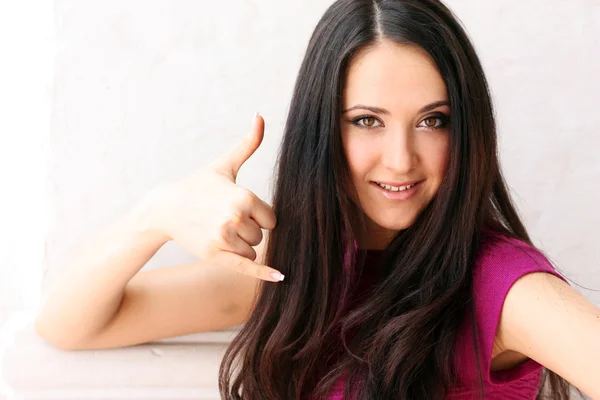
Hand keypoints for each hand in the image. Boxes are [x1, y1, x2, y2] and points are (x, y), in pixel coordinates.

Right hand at [142, 113, 282, 281]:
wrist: (166, 208)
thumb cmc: (199, 186)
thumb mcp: (224, 165)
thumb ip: (248, 144)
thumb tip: (261, 115)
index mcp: (244, 197)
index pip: (271, 218)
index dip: (259, 216)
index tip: (240, 210)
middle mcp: (236, 218)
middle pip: (262, 235)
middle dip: (249, 230)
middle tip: (224, 219)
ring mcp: (225, 239)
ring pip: (253, 250)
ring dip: (242, 245)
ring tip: (220, 231)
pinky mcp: (216, 256)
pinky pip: (247, 267)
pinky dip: (264, 273)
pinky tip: (281, 276)